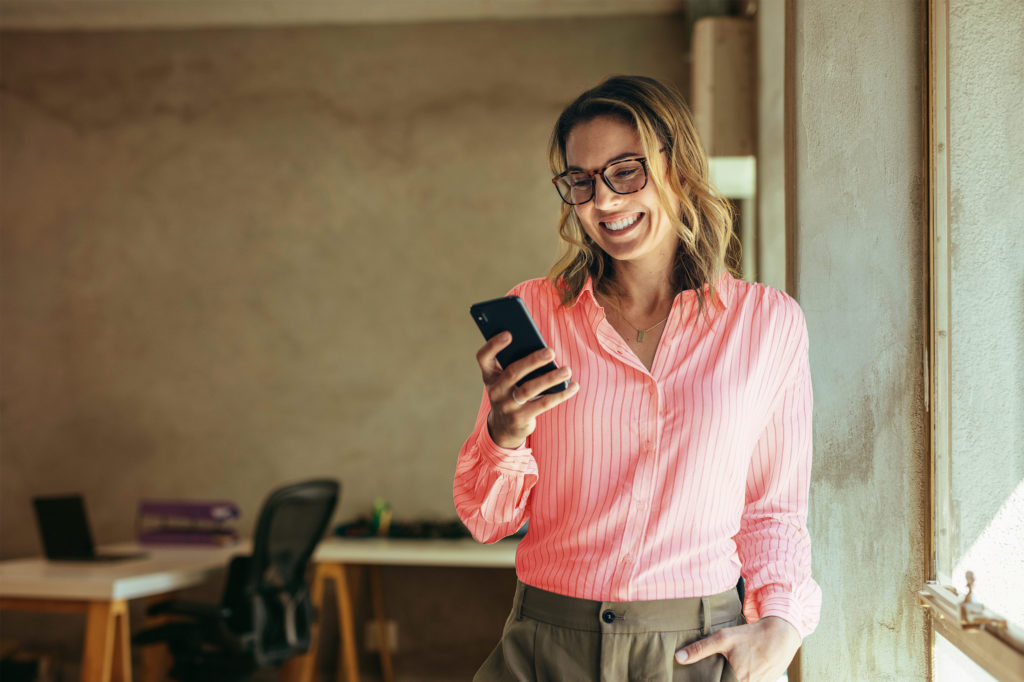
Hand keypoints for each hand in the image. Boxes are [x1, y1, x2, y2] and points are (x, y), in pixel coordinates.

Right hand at [476, 332, 579, 448]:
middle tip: (551, 351)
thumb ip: (517, 363)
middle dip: (533, 361)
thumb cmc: (511, 392)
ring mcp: (507, 406)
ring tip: (567, 370)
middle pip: (513, 372)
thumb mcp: (506, 379)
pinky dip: (560, 394)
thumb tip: (544, 351)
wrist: (504, 427)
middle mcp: (495, 390)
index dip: (493, 345)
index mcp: (490, 375)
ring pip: (529, 389)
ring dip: (550, 378)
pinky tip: (573, 386)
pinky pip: (543, 404)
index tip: (509, 333)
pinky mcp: (520, 418)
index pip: (484, 357)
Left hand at [675, 617, 800, 681]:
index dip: (713, 680)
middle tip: (720, 671)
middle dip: (722, 678)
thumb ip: (700, 649)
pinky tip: (740, 671)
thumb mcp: (723, 638)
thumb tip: (679, 657)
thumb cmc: (751, 636)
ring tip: (730, 669)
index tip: (705, 677)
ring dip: (732, 678)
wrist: (781, 636)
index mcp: (737, 680)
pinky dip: (744, 679)